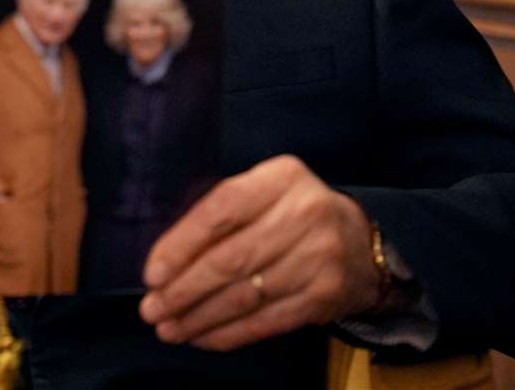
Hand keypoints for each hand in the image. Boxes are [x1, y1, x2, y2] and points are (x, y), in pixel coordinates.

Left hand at [137, 155, 380, 350]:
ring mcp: (319, 258)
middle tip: (152, 310)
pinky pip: (267, 321)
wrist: (362, 244)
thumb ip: (220, 214)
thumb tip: (165, 262)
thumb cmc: (291, 214)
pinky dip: (230, 333)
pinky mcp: (326, 296)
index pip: (221, 210)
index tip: (153, 274)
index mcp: (281, 177)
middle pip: (231, 259)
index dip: (181, 245)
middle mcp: (304, 214)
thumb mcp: (263, 192)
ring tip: (169, 328)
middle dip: (183, 290)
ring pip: (246, 295)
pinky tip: (202, 337)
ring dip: (200, 317)